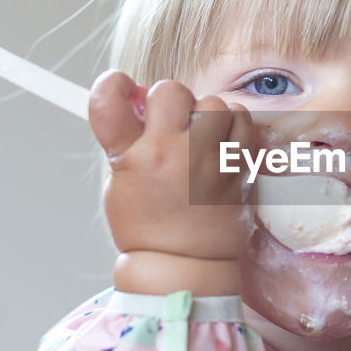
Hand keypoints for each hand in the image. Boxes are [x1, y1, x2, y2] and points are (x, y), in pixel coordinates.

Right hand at [89, 71, 254, 268]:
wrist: (185, 265)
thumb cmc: (150, 228)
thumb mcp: (121, 183)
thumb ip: (127, 141)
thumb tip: (140, 101)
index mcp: (131, 158)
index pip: (108, 100)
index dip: (112, 85)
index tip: (122, 88)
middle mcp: (170, 154)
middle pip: (169, 91)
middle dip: (168, 101)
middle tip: (170, 123)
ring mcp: (208, 159)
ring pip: (212, 103)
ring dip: (205, 113)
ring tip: (200, 136)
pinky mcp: (239, 166)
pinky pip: (242, 120)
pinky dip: (233, 124)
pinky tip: (222, 142)